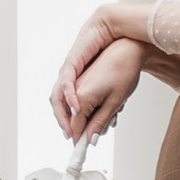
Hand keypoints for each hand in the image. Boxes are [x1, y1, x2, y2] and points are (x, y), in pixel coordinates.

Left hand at [52, 1, 150, 136]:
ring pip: (57, 94)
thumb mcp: (110, 94)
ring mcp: (69, 71)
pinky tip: (75, 106)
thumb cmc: (117, 64)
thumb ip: (102, 112)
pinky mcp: (72, 62)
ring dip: (62, 112)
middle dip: (62, 121)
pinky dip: (69, 96)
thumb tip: (101, 130)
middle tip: (70, 136)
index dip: (68, 124)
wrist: (122, 40)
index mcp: (78, 87)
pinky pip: (66, 82)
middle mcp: (70, 80)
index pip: (66, 108)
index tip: (74, 139)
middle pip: (57, 103)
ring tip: (69, 126)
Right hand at [60, 38, 145, 143]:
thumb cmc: (124, 72)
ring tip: (102, 123)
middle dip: (80, 130)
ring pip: (74, 109)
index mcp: (80, 95)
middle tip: (89, 142)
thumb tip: (90, 140)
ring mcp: (76, 84)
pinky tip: (104, 111)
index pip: (74, 125)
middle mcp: (73, 89)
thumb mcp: (114, 103)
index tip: (81, 153)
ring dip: (85, 119)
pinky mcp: (82, 81)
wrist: (127, 49)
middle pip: (69, 118)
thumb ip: (99, 122)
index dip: (78, 140)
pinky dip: (89, 108)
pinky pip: (80, 100)